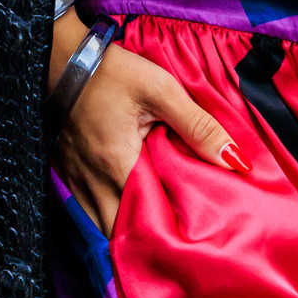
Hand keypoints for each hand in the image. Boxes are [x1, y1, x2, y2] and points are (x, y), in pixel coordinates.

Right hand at [48, 11, 248, 237]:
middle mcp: (92, 182)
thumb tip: (235, 161)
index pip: (146, 220)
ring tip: (153, 228)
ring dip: (124, 230)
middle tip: (175, 239)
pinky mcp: (65, 172)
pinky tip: (125, 206)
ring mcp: (74, 179)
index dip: (168, 233)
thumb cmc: (113, 72)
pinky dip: (106, 214)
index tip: (192, 236)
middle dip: (145, 240)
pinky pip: (86, 209)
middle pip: (119, 233)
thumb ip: (198, 126)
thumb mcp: (161, 90)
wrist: (62, 57)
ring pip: (100, 225)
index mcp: (118, 165)